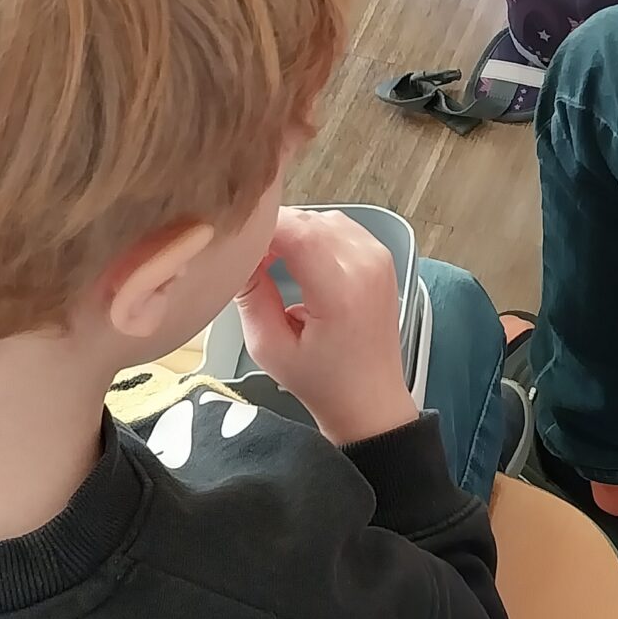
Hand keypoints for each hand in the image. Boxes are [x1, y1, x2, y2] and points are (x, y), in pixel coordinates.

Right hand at [238, 209, 419, 445]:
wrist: (371, 399)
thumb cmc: (322, 381)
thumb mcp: (269, 346)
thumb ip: (250, 295)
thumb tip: (235, 255)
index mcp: (341, 290)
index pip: (296, 230)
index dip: (260, 229)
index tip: (237, 246)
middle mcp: (366, 266)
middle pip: (309, 220)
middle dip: (273, 230)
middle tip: (250, 258)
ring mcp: (380, 259)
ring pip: (324, 219)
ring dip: (295, 231)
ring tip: (272, 261)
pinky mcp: (382, 259)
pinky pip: (342, 228)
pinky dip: (316, 235)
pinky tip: (298, 261)